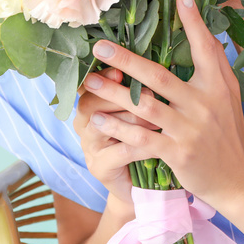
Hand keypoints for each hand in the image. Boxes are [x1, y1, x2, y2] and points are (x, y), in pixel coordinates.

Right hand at [73, 66, 160, 206]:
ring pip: (104, 126)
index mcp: (91, 105)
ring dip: (134, 120)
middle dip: (119, 97)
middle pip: (90, 103)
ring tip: (159, 119)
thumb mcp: (140, 109)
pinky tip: (159, 143)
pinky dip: (142, 146)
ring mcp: (90, 148)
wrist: (141, 181)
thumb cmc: (143, 136)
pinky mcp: (100, 168)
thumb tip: (157, 62)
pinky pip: (121, 152)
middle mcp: (85, 124)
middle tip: (150, 94)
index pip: (89, 84)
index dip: (104, 76)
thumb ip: (139, 88)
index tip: (122, 71)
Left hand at [81, 0, 243, 210]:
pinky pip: (142, 138)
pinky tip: (98, 119)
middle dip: (127, 61)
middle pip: (160, 76)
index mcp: (218, 85)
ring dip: (114, 94)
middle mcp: (205, 103)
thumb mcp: (229, 96)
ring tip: (90, 83)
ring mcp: (191, 129)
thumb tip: (207, 35)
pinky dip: (118, 128)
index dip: (194, 23)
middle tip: (100, 48)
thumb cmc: (228, 133)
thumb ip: (216, 68)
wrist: (238, 178)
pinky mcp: (179, 153)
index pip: (205, 48)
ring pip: (145, 106)